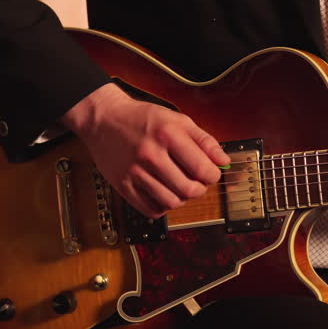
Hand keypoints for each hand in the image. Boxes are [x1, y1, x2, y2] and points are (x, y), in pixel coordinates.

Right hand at [61, 83, 229, 218]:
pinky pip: (150, 210)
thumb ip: (204, 140)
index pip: (202, 169)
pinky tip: (162, 193)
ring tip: (179, 187)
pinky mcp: (123, 185)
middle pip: (189, 190)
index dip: (213, 176)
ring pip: (171, 203)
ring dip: (182, 199)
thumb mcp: (177, 119)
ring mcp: (135, 172)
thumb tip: (223, 161)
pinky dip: (162, 207)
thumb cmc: (142, 118)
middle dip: (199, 189)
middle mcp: (150, 154)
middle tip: (196, 182)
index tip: (211, 173)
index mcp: (168, 135)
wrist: (104, 119)